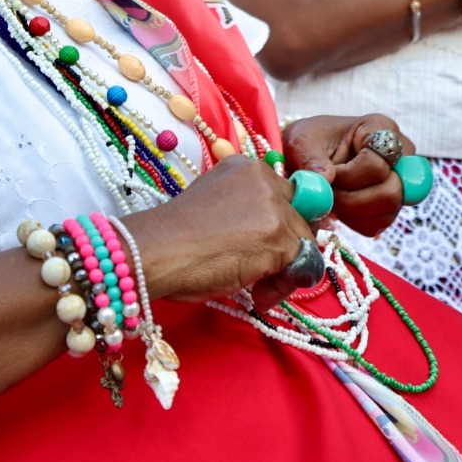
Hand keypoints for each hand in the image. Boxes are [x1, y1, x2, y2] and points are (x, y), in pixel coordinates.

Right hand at [124, 155, 314, 311]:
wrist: (158, 250)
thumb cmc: (175, 236)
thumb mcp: (216, 205)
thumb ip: (244, 210)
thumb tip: (273, 238)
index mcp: (245, 167)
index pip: (285, 197)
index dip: (280, 225)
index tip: (266, 246)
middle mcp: (263, 179)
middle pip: (300, 218)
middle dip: (287, 248)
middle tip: (262, 273)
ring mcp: (273, 207)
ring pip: (304, 243)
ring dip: (284, 271)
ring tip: (257, 289)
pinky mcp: (279, 236)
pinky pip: (304, 265)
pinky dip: (285, 286)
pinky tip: (259, 294)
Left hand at [283, 114, 412, 236]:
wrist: (308, 153)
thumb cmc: (309, 140)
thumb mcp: (302, 141)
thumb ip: (311, 159)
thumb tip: (325, 179)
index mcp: (381, 128)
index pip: (377, 164)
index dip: (349, 176)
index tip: (328, 174)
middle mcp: (400, 154)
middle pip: (392, 192)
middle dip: (353, 200)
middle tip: (328, 192)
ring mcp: (400, 181)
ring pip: (388, 211)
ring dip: (352, 212)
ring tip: (331, 196)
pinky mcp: (391, 204)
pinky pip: (379, 224)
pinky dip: (354, 221)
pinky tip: (339, 206)